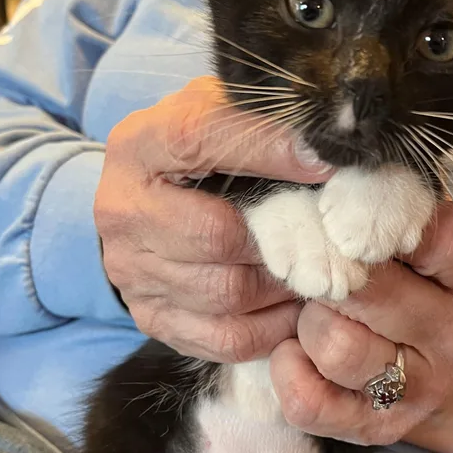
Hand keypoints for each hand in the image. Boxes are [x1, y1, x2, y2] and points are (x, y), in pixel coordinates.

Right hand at [94, 76, 331, 361]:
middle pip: (217, 237)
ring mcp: (131, 272)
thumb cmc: (201, 153)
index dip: (268, 151)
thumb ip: (262, 119)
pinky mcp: (151, 317)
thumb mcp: (222, 114)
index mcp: (139, 145)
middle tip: (330, 238)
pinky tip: (294, 306)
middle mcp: (122, 211)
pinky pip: (226, 338)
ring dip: (284, 285)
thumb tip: (329, 151)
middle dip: (285, 240)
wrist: (150, 204)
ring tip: (317, 269)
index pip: (199, 140)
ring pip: (228, 293)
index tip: (326, 162)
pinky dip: (273, 326)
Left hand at [269, 201, 452, 444]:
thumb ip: (380, 203)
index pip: (435, 234)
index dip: (374, 218)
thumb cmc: (404, 276)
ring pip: (339, 346)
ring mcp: (424, 388)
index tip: (337, 210)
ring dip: (308, 324)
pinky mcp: (379, 428)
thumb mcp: (409, 232)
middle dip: (325, 273)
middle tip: (311, 266)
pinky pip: (310, 402)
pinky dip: (288, 371)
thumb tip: (320, 164)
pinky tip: (295, 351)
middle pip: (370, 290)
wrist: (422, 358)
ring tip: (312, 313)